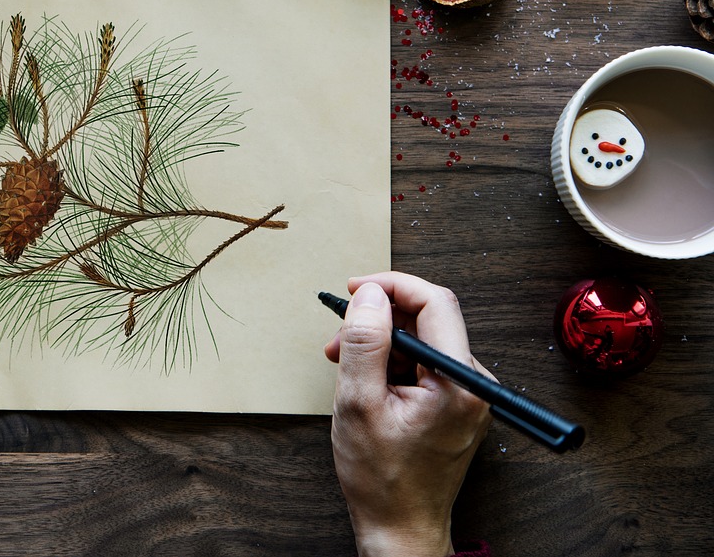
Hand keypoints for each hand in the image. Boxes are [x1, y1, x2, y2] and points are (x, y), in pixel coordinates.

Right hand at [323, 273, 491, 556]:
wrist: (400, 527)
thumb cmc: (382, 479)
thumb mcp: (358, 404)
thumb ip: (364, 343)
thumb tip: (369, 295)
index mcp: (458, 383)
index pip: (434, 302)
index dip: (392, 286)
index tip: (356, 289)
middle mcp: (473, 385)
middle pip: (428, 319)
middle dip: (378, 320)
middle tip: (339, 338)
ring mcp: (467, 395)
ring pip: (421, 340)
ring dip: (380, 343)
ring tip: (345, 366)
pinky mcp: (456, 403)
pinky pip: (423, 363)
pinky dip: (391, 363)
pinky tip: (366, 382)